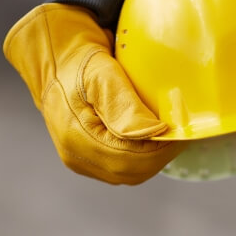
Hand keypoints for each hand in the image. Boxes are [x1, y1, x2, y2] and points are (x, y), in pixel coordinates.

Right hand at [3, 3, 183, 184]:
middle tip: (180, 133)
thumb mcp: (102, 73)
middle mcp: (75, 155)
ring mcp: (79, 160)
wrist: (56, 61)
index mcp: (76, 137)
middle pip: (130, 172)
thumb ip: (125, 106)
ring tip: (168, 136)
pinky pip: (120, 168)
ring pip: (127, 174)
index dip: (159, 150)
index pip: (129, 159)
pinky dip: (140, 158)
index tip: (180, 131)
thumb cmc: (79, 61)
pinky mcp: (86, 158)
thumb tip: (154, 133)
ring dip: (152, 158)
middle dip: (160, 156)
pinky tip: (151, 139)